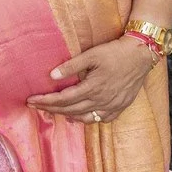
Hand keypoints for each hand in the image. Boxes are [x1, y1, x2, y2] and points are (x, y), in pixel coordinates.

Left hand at [28, 34, 156, 123]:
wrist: (142, 55)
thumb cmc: (115, 52)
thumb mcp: (91, 55)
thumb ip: (71, 66)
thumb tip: (51, 75)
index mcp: (93, 87)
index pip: (63, 99)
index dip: (45, 101)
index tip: (30, 100)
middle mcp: (102, 100)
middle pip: (70, 110)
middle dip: (50, 109)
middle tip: (35, 106)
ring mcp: (113, 105)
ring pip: (85, 117)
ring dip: (68, 115)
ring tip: (54, 112)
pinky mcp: (122, 106)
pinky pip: (102, 119)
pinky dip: (88, 119)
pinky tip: (80, 116)